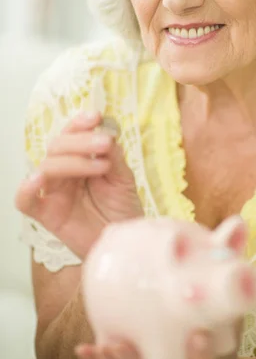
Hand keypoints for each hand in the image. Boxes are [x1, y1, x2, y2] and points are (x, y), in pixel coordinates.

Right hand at [16, 111, 142, 258]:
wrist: (125, 241)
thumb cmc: (123, 210)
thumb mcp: (124, 178)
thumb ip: (114, 156)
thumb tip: (106, 132)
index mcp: (81, 160)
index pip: (71, 135)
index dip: (79, 123)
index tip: (95, 117)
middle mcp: (64, 173)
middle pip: (58, 146)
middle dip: (81, 141)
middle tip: (105, 144)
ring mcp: (54, 193)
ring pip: (48, 166)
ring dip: (74, 161)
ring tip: (102, 166)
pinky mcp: (47, 214)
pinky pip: (25, 201)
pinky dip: (26, 188)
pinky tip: (39, 179)